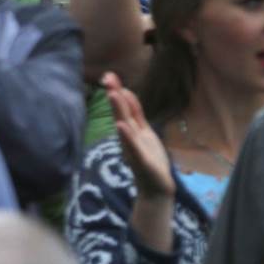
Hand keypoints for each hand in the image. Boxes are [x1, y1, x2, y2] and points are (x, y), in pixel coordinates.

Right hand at [103, 73, 173, 199]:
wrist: (156, 188)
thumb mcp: (143, 132)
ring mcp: (133, 148)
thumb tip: (125, 93)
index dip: (119, 90)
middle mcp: (129, 136)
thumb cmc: (150, 159)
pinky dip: (126, 136)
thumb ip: (135, 114)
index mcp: (132, 129)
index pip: (125, 106)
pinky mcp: (141, 161)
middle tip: (107, 78)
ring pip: (125, 125)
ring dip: (119, 110)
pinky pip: (133, 146)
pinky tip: (121, 126)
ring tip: (113, 94)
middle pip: (121, 112)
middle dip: (115, 95)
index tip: (109, 75)